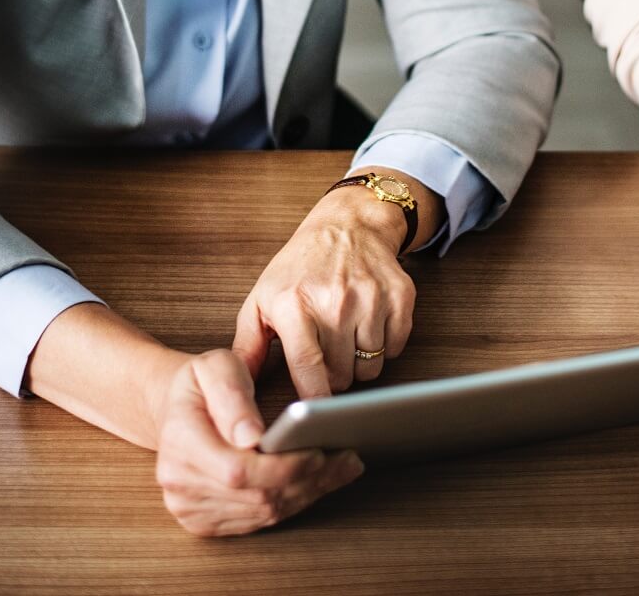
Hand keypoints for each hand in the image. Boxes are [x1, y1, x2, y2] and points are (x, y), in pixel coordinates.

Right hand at [153, 349, 363, 535]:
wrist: (175, 409)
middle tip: (348, 458)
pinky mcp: (203, 521)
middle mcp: (178, 482)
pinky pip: (257, 520)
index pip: (239, 470)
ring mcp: (189, 507)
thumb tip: (251, 436)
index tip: (319, 452)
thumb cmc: (200, 383)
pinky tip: (318, 482)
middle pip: (256, 496)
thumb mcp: (215, 367)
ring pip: (262, 512)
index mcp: (179, 441)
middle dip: (309, 479)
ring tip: (343, 468)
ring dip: (308, 493)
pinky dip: (293, 502)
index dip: (284, 467)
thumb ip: (232, 395)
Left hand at [232, 173, 424, 396]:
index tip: (314, 412)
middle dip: (334, 375)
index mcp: (294, 304)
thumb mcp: (262, 299)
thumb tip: (237, 386)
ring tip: (346, 337)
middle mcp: (335, 300)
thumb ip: (248, 345)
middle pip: (343, 375)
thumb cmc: (300, 267)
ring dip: (359, 362)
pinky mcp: (400, 296)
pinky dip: (384, 346)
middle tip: (327, 354)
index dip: (314, 399)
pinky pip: (395, 348)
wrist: (347, 226)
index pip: (308, 368)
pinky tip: (368, 325)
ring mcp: (371, 297)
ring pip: (371, 367)